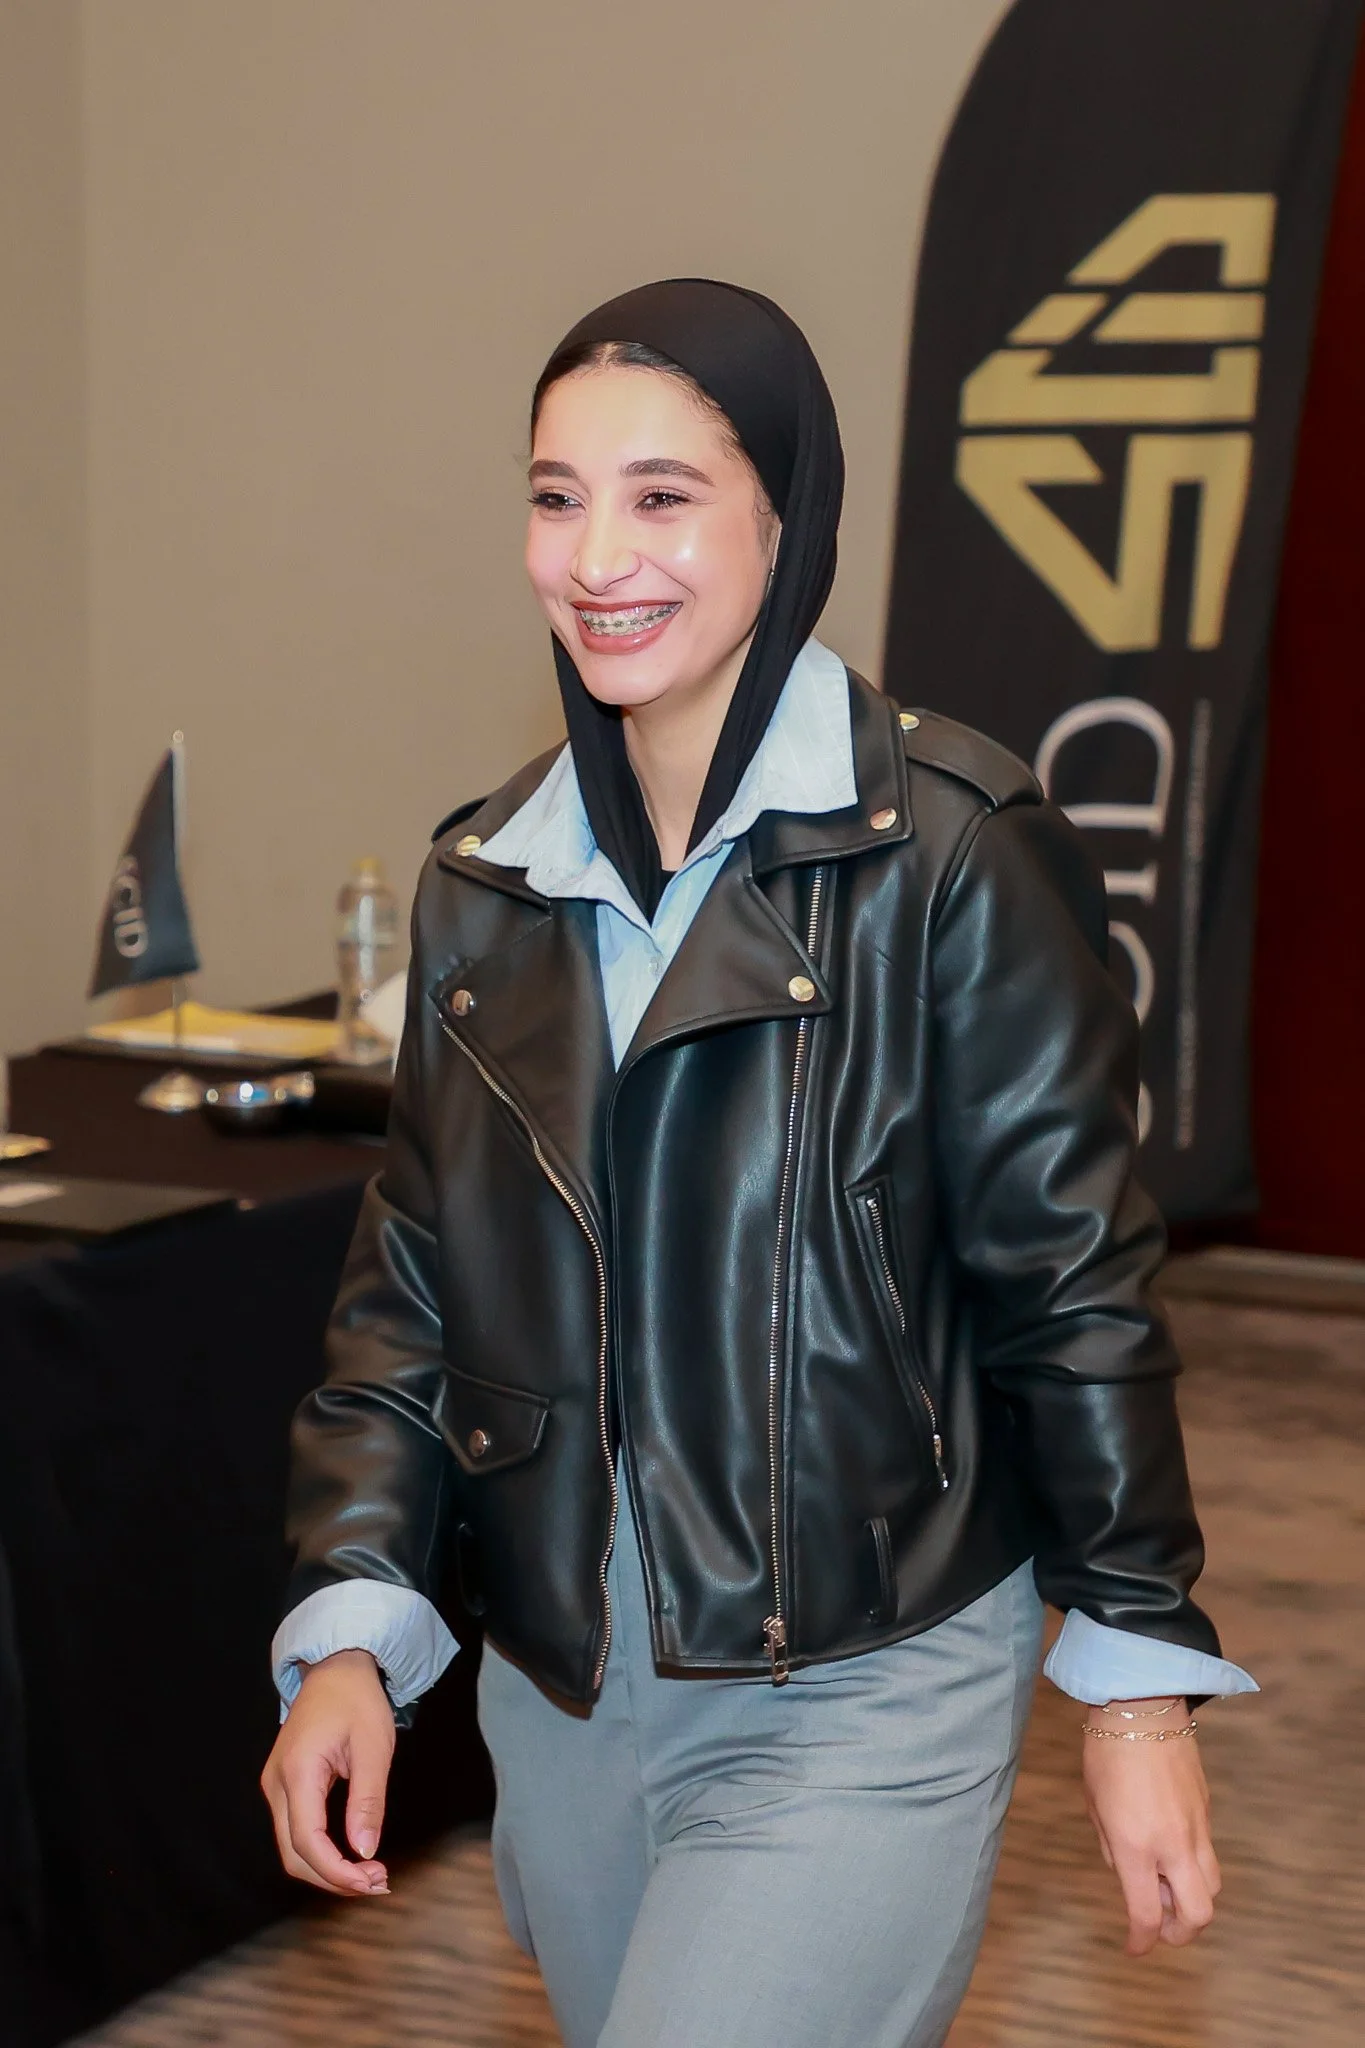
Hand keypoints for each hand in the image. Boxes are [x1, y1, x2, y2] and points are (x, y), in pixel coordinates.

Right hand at [261, 1648, 395, 1896]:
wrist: (336, 1666)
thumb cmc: (357, 1700)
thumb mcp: (374, 1747)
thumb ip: (368, 1802)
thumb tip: (365, 1852)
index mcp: (297, 1772)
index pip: (307, 1841)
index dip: (337, 1872)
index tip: (371, 1882)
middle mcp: (276, 1784)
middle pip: (293, 1854)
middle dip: (332, 1878)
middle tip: (377, 1883)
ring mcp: (275, 1785)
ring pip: (291, 1848)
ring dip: (326, 1869)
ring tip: (368, 1875)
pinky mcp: (283, 1786)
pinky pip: (295, 1831)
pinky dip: (320, 1852)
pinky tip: (349, 1856)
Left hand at [1081, 1697, 1221, 1954]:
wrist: (1142, 1705)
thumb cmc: (1105, 1752)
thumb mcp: (1094, 1804)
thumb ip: (1110, 1847)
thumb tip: (1127, 1872)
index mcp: (1135, 1846)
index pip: (1146, 1914)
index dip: (1140, 1941)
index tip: (1133, 1948)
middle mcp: (1173, 1844)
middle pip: (1199, 1915)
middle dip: (1181, 1933)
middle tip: (1161, 1929)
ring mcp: (1196, 1827)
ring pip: (1211, 1886)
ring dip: (1192, 1900)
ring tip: (1166, 1889)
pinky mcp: (1208, 1810)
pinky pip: (1207, 1852)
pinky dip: (1192, 1865)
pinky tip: (1171, 1851)